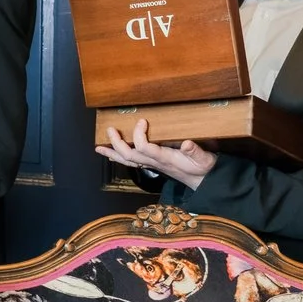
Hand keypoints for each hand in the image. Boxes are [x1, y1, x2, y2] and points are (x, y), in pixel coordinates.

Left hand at [94, 121, 214, 187]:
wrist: (203, 180)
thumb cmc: (203, 167)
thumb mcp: (204, 158)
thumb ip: (196, 151)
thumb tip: (187, 143)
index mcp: (164, 158)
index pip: (144, 148)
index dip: (139, 135)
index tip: (141, 121)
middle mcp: (154, 162)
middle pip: (129, 155)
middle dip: (117, 143)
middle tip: (110, 130)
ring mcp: (151, 164)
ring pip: (127, 160)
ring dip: (112, 153)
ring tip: (99, 148)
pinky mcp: (152, 164)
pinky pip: (131, 162)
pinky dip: (120, 157)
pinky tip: (112, 154)